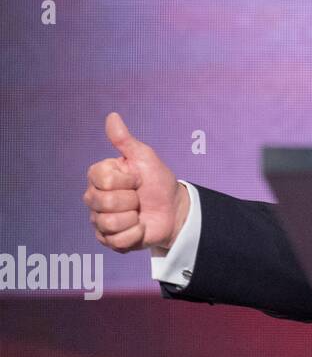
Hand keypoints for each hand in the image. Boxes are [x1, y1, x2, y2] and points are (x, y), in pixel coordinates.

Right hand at [84, 112, 187, 252]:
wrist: (173, 209)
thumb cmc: (157, 181)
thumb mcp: (145, 158)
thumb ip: (125, 140)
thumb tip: (112, 116)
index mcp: (99, 177)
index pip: (104, 180)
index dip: (127, 180)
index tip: (137, 179)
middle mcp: (93, 198)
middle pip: (105, 202)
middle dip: (132, 200)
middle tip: (139, 197)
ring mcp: (98, 220)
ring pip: (110, 222)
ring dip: (134, 218)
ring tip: (138, 213)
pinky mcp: (108, 240)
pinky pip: (117, 241)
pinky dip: (135, 234)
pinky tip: (139, 227)